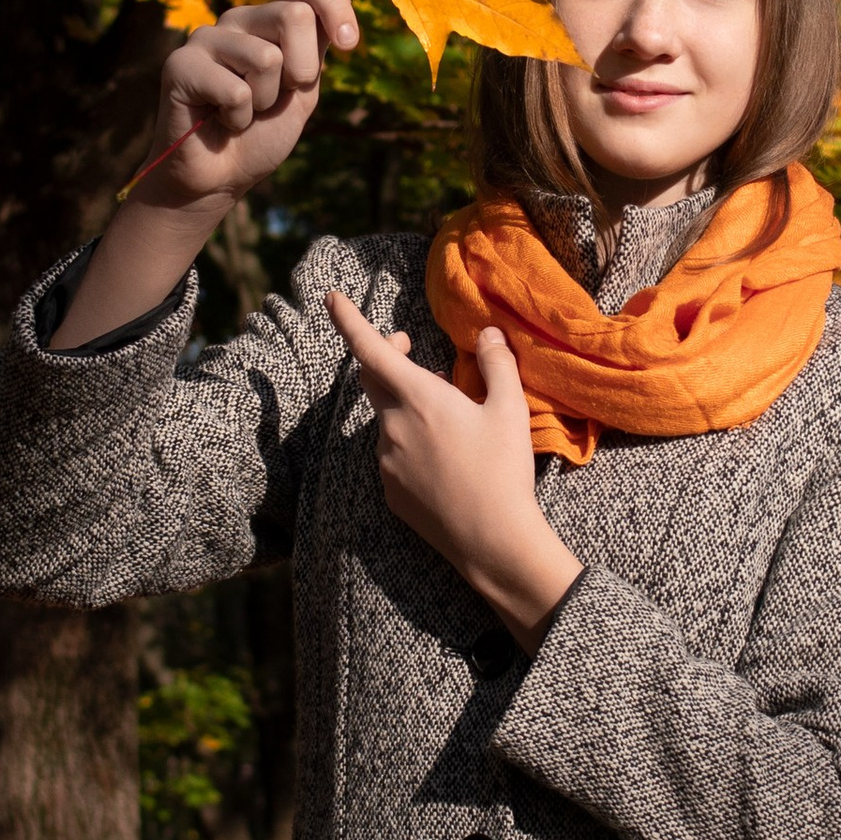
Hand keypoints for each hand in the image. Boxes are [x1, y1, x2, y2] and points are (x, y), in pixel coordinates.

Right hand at [53, 0, 358, 348]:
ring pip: (267, 57)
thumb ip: (317, 49)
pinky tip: (219, 121)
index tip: (347, 45)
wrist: (220, 177)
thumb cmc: (262, 133)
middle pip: (295, 15)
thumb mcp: (303, 89)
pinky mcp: (179, 64)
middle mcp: (239, 20)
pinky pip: (236, 90)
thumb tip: (338, 22)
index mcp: (272, 20)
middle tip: (275, 99)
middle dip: (301, 71)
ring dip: (264, 101)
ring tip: (242, 111)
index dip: (336, 6)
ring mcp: (206, 38)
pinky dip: (238, 119)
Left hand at [329, 294, 583, 646]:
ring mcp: (386, 461)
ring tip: (446, 417)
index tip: (330, 299)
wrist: (492, 541)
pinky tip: (442, 457)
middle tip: (411, 350)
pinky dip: (408, 442)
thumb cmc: (502, 471)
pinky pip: (392, 454)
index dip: (348, 321)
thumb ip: (497, 365)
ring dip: (405, 406)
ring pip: (387, 419)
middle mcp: (392, 426)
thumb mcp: (510, 410)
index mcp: (418, 399)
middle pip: (372, 379)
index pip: (370, 350)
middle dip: (386, 358)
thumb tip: (489, 334)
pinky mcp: (389, 490)